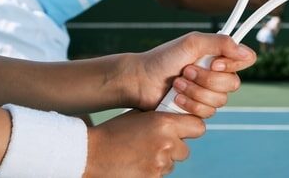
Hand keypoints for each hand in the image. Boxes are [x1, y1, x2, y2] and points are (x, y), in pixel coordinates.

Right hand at [85, 110, 203, 176]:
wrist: (91, 153)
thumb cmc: (113, 132)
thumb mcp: (139, 116)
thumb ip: (160, 118)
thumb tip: (177, 118)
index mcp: (164, 123)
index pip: (198, 127)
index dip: (191, 129)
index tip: (184, 130)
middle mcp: (167, 143)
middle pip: (185, 150)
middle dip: (173, 148)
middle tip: (154, 145)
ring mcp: (160, 164)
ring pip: (171, 164)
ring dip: (161, 161)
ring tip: (139, 155)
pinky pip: (160, 175)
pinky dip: (151, 171)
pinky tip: (136, 164)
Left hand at [130, 32, 255, 114]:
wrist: (141, 81)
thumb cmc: (163, 58)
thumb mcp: (192, 43)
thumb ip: (221, 43)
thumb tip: (247, 52)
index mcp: (218, 55)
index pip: (246, 59)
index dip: (233, 64)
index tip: (214, 62)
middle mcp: (217, 74)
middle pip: (233, 84)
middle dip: (206, 79)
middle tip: (186, 71)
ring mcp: (208, 93)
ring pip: (220, 101)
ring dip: (195, 92)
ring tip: (177, 84)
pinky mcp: (198, 110)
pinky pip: (207, 114)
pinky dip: (190, 104)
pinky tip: (176, 98)